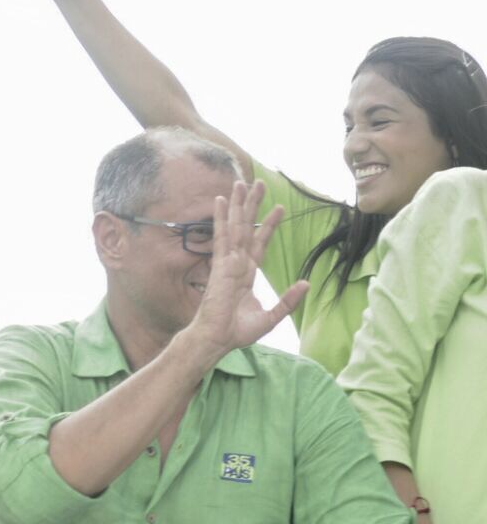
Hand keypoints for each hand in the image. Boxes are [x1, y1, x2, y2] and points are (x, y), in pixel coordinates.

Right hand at [185, 179, 308, 360]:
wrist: (217, 339)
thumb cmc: (236, 332)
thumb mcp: (271, 317)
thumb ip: (288, 300)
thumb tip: (306, 283)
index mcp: (247, 274)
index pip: (259, 243)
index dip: (269, 225)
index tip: (280, 207)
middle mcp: (237, 263)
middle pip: (246, 228)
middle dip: (252, 206)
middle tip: (258, 184)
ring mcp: (227, 262)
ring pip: (235, 226)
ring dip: (237, 204)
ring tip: (241, 184)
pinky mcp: (220, 264)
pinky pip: (221, 236)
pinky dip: (220, 218)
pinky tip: (220, 200)